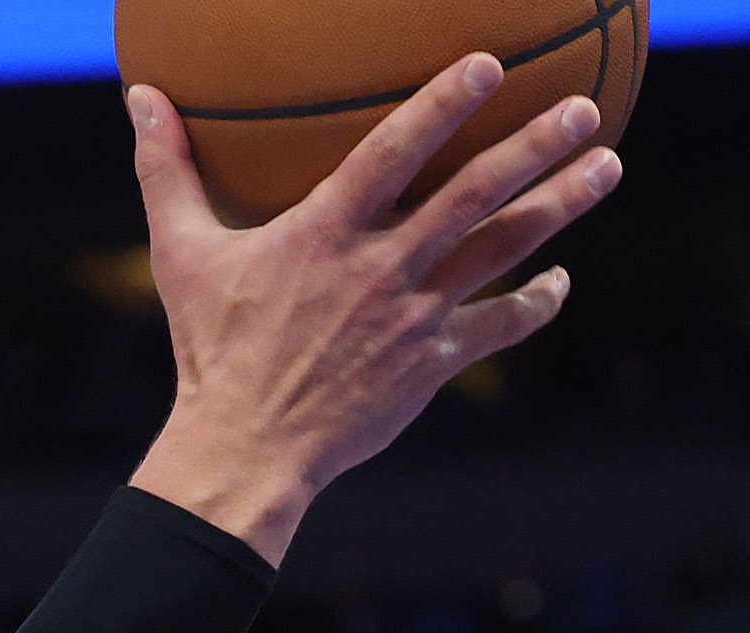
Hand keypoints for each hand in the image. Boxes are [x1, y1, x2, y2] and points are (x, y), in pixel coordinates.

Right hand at [124, 60, 622, 561]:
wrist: (244, 451)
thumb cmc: (209, 350)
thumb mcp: (180, 254)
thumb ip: (167, 170)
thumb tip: (141, 97)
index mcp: (324, 234)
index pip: (394, 152)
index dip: (443, 105)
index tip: (488, 64)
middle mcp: (380, 269)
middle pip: (475, 195)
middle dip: (536, 147)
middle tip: (584, 109)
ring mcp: (414, 317)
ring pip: (503, 250)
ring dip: (562, 205)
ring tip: (608, 165)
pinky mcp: (432, 365)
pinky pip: (500, 326)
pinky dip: (537, 302)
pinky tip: (560, 280)